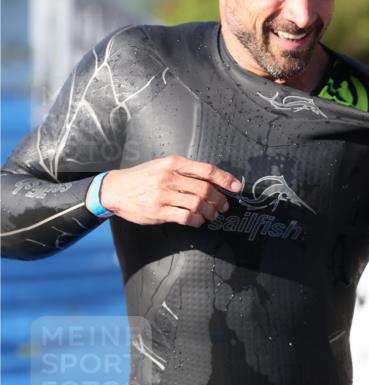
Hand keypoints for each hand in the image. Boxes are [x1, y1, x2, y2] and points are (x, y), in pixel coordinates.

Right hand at [90, 155, 242, 225]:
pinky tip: (197, 221)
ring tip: (211, 214)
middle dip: (219, 199)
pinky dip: (197, 221)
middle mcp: (170, 177)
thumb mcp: (162, 165)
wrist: (116, 189)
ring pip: (198, 205)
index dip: (225, 179)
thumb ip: (185, 171)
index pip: (206, 170)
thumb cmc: (142, 177)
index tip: (237, 186)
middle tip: (223, 206)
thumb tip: (211, 180)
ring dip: (209, 212)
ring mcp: (164, 195)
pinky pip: (186, 218)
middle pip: (205, 189)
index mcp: (173, 163)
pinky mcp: (159, 211)